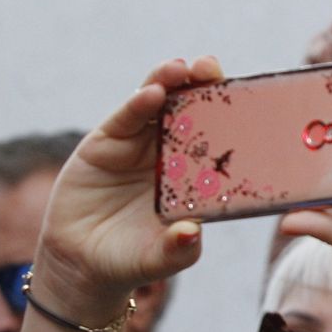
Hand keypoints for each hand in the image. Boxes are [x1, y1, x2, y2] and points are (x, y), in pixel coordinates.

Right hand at [32, 57, 222, 320]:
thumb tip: (192, 233)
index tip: (246, 95)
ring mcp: (139, 145)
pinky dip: (138, 104)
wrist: (85, 263)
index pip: (217, 136)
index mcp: (195, 174)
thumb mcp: (161, 258)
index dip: (229, 113)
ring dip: (169, 84)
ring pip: (157, 105)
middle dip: (201, 85)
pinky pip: (125, 119)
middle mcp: (170, 154)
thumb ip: (179, 248)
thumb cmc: (134, 260)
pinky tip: (151, 93)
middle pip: (190, 110)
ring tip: (181, 69)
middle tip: (211, 67)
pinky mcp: (107, 143)